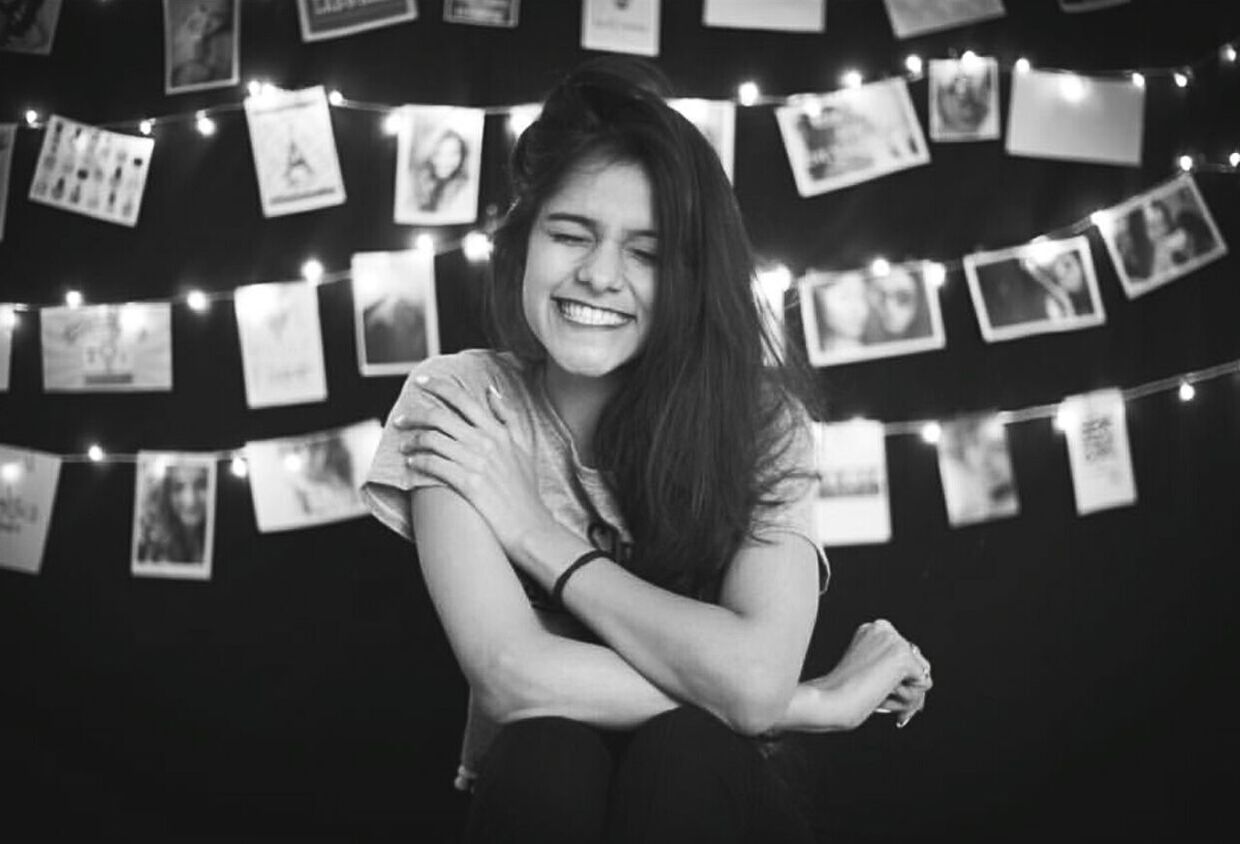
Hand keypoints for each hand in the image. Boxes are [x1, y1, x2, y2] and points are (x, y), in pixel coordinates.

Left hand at [394, 376, 557, 556]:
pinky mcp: (467, 483)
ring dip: (412, 441)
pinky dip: (417, 462)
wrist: (528, 524)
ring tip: (404, 445)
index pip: (463, 399)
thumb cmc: (525, 488)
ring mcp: (476, 462)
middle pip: (440, 417)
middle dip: (414, 415)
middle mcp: (486, 442)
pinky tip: (411, 463)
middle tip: (401, 419)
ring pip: (432, 441)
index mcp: (498, 431)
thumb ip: (507, 417)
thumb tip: (492, 392)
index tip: (421, 382)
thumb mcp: (523, 446)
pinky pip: (433, 465)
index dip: (438, 386)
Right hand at [796, 619, 931, 730]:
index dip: (897, 678)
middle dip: (907, 686)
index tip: (880, 691)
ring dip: (906, 693)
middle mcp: (883, 628)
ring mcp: (893, 640)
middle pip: (916, 662)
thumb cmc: (842, 693)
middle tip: (883, 700)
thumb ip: (892, 669)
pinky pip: (923, 683)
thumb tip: (926, 681)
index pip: (903, 654)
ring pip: (920, 674)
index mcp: (870, 629)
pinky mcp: (902, 656)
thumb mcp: (870, 674)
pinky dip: (908, 697)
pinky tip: (882, 694)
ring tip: (877, 696)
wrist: (831, 699)